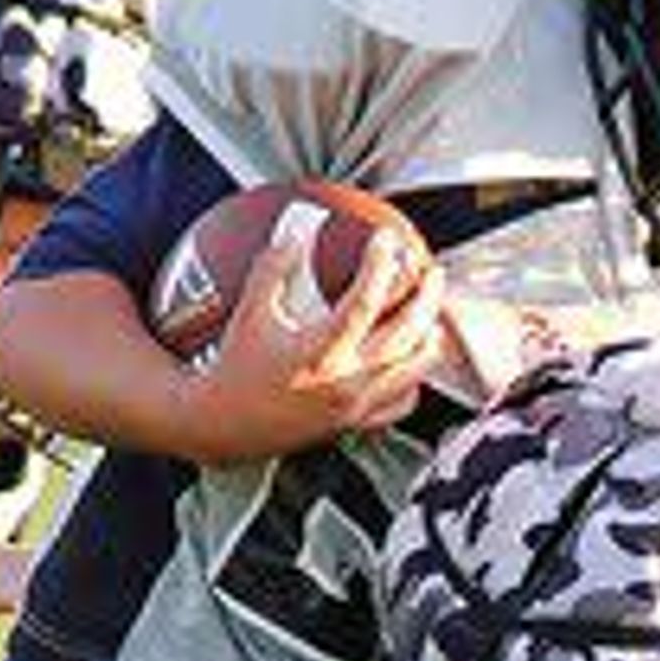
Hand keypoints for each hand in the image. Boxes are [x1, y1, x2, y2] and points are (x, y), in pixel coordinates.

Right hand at [192, 227, 449, 444]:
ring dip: (429, 337)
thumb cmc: (234, 370)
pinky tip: (412, 362)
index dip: (381, 266)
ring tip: (433, 314)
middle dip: (426, 297)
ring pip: (415, 370)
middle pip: (407, 334)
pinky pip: (402, 404)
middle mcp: (346, 381)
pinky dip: (415, 379)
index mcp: (320, 352)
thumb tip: (294, 235)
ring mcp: (357, 405)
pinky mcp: (358, 423)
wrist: (226, 426)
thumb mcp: (249, 313)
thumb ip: (273, 270)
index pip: (365, 301)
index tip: (387, 240)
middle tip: (432, 273)